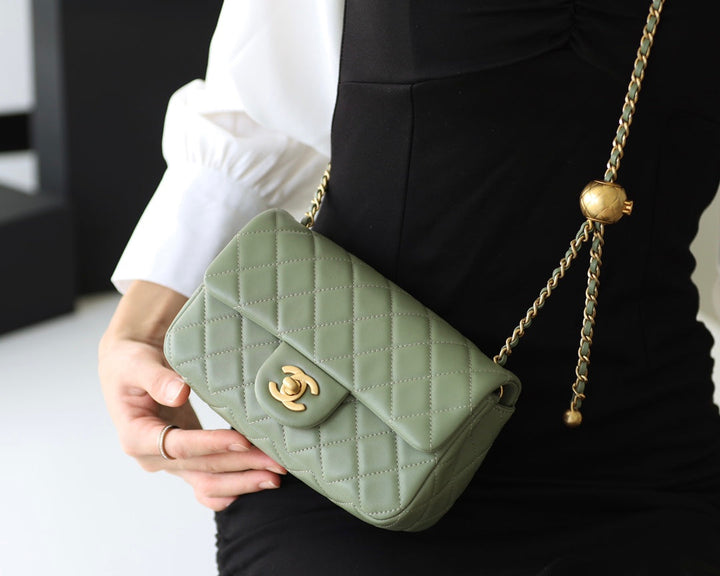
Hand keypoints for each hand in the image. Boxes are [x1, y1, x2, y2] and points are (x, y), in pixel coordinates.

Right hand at [98, 281, 285, 510]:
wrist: (129, 367)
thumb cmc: (131, 362)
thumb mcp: (138, 364)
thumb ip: (158, 379)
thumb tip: (179, 392)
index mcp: (135, 436)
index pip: (180, 446)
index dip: (213, 445)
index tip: (244, 440)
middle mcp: (152, 457)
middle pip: (201, 470)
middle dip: (240, 467)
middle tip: (276, 464)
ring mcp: (169, 463)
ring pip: (207, 484)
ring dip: (242, 482)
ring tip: (275, 476)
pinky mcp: (185, 460)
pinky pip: (208, 482)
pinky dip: (233, 485)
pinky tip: (257, 480)